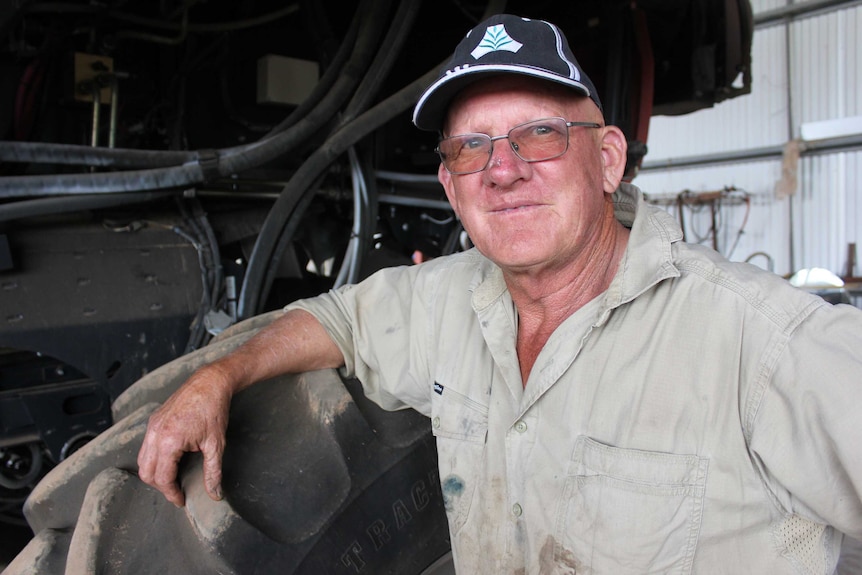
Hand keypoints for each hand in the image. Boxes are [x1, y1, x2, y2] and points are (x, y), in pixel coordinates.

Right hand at [137, 364, 232, 506]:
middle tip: (177, 491)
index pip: (162, 478)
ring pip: (142, 460)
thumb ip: (213, 472)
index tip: (181, 500)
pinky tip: (170, 460)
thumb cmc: (214, 411)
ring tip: (173, 478)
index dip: (171, 493)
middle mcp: (155, 434)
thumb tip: (215, 494)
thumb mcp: (216, 445)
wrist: (210, 383)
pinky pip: (146, 447)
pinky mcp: (153, 421)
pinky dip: (153, 459)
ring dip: (155, 473)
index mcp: (169, 442)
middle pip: (146, 472)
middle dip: (161, 486)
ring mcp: (152, 426)